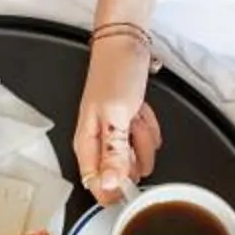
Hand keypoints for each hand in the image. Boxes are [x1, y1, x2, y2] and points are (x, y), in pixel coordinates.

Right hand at [72, 29, 163, 200]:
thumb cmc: (116, 74)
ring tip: (136, 113)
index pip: (97, 186)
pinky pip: (144, 140)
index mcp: (86, 144)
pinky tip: (142, 110)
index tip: (133, 181)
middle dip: (135, 154)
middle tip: (132, 129)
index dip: (116, 190)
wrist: (126, 44)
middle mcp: (97, 142)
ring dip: (143, 137)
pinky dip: (148, 126)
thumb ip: (112, 153)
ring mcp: (113, 133)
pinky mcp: (126, 125)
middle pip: (122, 172)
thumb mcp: (117, 117)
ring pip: (136, 156)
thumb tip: (107, 185)